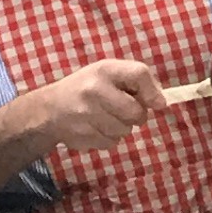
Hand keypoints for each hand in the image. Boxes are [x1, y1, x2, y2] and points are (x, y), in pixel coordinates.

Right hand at [31, 57, 166, 153]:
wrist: (49, 109)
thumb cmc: (87, 88)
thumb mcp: (108, 74)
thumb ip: (136, 81)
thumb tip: (162, 103)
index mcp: (104, 69)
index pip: (139, 74)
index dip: (152, 91)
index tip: (157, 103)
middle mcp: (94, 90)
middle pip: (136, 113)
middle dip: (136, 115)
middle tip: (123, 110)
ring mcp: (86, 115)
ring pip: (124, 131)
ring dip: (121, 128)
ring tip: (105, 118)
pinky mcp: (82, 135)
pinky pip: (111, 143)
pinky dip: (108, 139)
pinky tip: (95, 128)